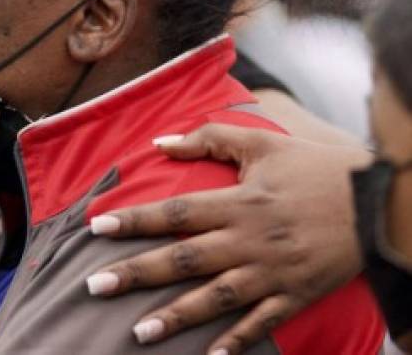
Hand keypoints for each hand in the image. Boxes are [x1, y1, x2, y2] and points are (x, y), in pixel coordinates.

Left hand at [85, 124, 371, 353]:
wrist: (379, 202)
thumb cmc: (314, 168)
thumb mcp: (261, 143)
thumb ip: (208, 140)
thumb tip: (159, 142)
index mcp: (237, 203)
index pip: (175, 213)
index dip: (135, 220)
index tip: (97, 227)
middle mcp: (248, 241)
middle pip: (183, 260)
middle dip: (136, 274)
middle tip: (94, 287)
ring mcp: (272, 273)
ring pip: (214, 300)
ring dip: (174, 318)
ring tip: (137, 334)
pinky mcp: (295, 295)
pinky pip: (261, 324)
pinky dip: (236, 342)